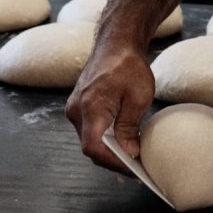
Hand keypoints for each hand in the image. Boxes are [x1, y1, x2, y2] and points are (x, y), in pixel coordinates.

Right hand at [65, 39, 154, 172]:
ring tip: (132, 158)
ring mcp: (74, 108)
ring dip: (109, 150)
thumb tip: (129, 154)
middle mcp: (76, 110)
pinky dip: (104, 139)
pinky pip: (89, 130)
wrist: (115, 43)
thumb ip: (129, 128)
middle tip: (138, 168)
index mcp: (90, 107)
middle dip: (114, 160)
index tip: (133, 169)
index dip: (113, 163)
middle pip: (91, 147)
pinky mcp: (78, 107)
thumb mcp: (138, 97)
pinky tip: (122, 142)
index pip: (94, 147)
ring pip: (90, 140)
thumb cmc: (128, 65)